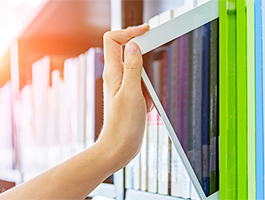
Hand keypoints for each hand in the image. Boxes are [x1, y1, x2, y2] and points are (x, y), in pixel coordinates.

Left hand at [97, 24, 153, 168]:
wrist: (120, 147)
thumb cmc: (123, 125)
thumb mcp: (132, 92)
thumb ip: (133, 67)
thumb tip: (133, 45)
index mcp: (113, 73)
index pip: (114, 40)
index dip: (129, 31)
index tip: (145, 31)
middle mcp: (116, 77)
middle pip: (127, 52)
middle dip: (144, 59)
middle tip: (151, 71)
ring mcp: (122, 87)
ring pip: (138, 71)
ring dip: (148, 82)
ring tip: (146, 98)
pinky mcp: (129, 96)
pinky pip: (142, 86)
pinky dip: (148, 93)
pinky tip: (146, 105)